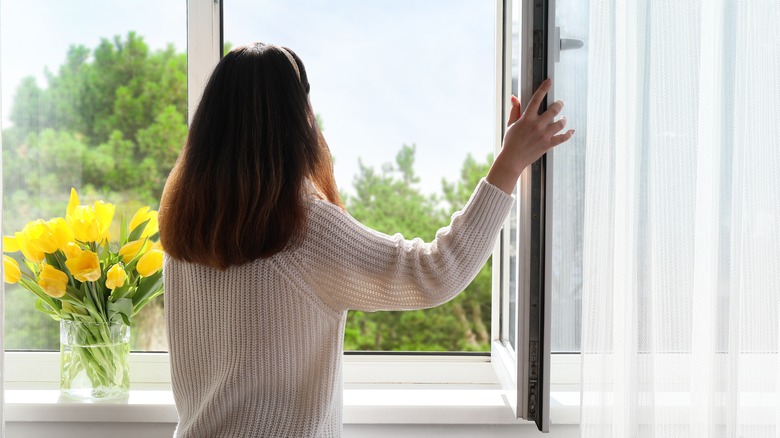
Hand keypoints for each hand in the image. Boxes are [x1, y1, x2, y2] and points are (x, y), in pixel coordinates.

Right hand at [486, 79, 573, 193]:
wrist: (512, 160)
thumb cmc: (510, 142)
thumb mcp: (510, 124)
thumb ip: (515, 110)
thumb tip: (514, 97)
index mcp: (526, 118)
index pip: (537, 99)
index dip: (543, 88)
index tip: (549, 81)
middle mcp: (536, 125)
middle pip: (554, 109)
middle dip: (559, 104)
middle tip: (560, 103)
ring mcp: (543, 135)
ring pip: (560, 123)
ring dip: (563, 119)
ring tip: (563, 118)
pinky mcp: (548, 145)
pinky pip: (563, 138)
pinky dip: (569, 134)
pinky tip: (571, 131)